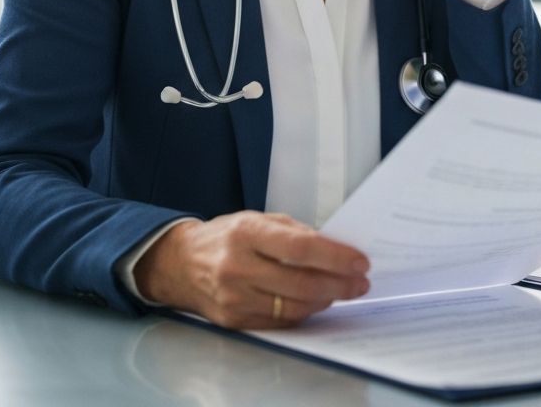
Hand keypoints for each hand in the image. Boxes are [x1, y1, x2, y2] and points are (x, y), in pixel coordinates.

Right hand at [134, 211, 369, 328]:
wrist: (181, 263)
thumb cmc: (225, 237)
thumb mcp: (256, 220)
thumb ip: (293, 232)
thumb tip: (334, 248)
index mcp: (246, 233)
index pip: (300, 247)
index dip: (335, 257)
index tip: (359, 261)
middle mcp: (238, 266)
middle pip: (301, 282)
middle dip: (338, 284)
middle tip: (360, 283)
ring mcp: (234, 297)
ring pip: (293, 306)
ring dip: (325, 300)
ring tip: (342, 291)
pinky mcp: (234, 321)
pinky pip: (279, 320)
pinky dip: (303, 312)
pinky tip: (316, 301)